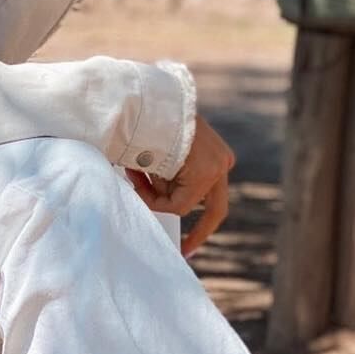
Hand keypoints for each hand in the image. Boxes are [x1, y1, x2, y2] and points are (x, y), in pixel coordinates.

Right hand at [132, 117, 234, 258]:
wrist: (147, 102)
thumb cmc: (149, 123)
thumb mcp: (164, 153)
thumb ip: (170, 178)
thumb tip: (158, 202)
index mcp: (217, 157)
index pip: (211, 195)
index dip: (201, 220)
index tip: (189, 241)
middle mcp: (222, 162)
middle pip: (214, 209)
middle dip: (199, 233)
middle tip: (185, 251)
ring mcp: (217, 168)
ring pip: (183, 203)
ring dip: (153, 195)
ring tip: (132, 171)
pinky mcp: (205, 174)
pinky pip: (177, 204)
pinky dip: (153, 198)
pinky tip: (136, 174)